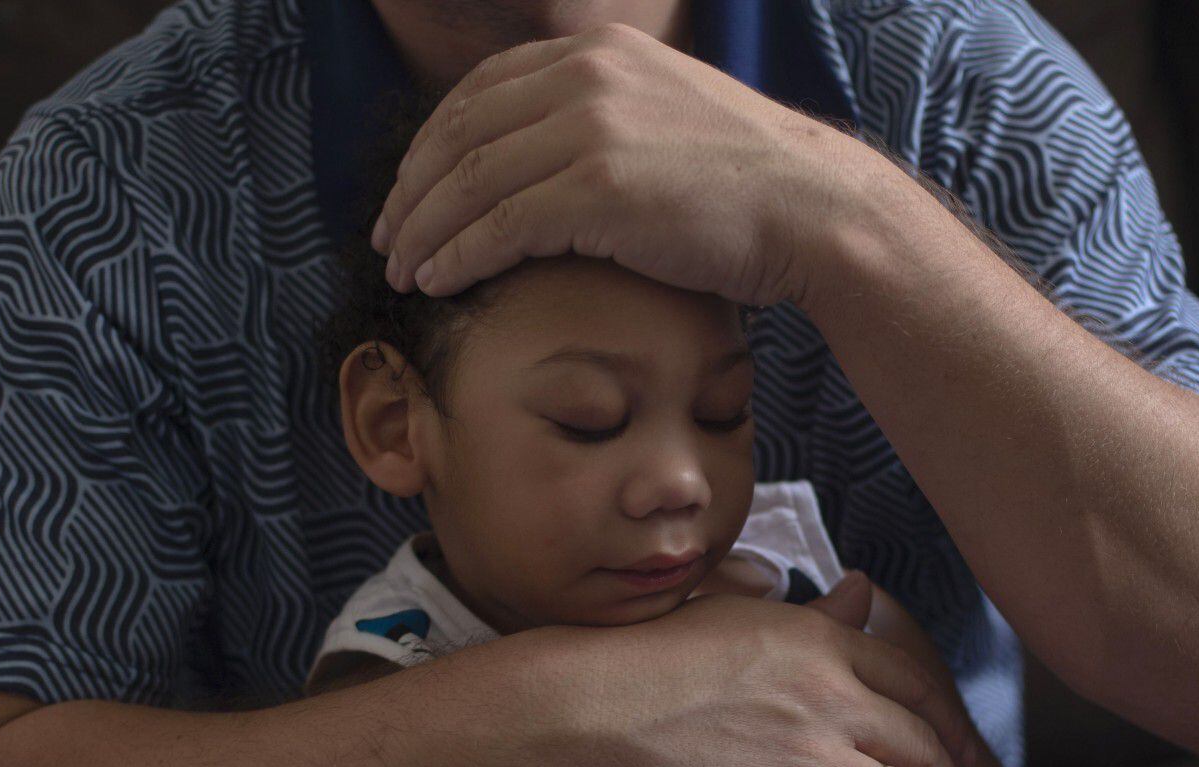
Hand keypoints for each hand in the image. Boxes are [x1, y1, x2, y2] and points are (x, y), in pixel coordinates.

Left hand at [370, 23, 862, 304]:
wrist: (812, 209)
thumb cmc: (748, 186)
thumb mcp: (667, 119)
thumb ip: (606, 121)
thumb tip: (551, 160)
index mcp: (599, 54)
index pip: (482, 90)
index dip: (434, 142)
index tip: (411, 187)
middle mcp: (587, 76)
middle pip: (461, 132)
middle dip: (413, 189)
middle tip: (387, 235)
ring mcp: (590, 128)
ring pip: (469, 180)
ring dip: (422, 230)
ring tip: (400, 269)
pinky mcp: (597, 188)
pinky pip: (497, 224)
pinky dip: (456, 255)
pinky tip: (437, 280)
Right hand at [540, 571, 980, 766]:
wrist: (582, 719)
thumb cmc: (640, 663)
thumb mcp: (733, 615)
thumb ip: (810, 614)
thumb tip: (863, 589)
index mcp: (819, 643)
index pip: (914, 684)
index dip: (945, 725)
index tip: (954, 752)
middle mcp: (830, 700)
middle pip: (925, 751)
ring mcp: (812, 765)